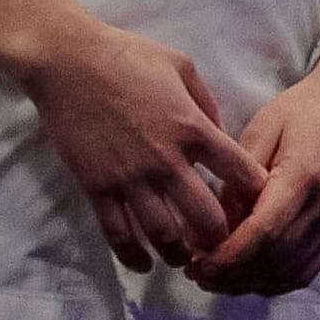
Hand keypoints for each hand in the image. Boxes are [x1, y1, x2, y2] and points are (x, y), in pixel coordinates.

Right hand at [15, 10, 264, 275]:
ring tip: (184, 257)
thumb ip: (207, 104)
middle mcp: (166, 161)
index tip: (254, 204)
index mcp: (193, 129)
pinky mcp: (96, 185)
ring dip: (180, 253)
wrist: (63, 59)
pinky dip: (133, 256)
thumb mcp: (181, 66)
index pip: (243, 176)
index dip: (257, 195)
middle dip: (221, 238)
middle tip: (220, 243)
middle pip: (208, 220)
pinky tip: (143, 264)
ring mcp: (129, 177)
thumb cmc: (124, 55)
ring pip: (164, 235)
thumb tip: (220, 135)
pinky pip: (117, 233)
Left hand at [187, 51, 319, 297]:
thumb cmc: (299, 113)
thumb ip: (239, 177)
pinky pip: (307, 269)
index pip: (263, 232)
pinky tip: (247, 279)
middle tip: (195, 275)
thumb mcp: (259, 132)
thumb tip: (218, 220)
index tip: (196, 262)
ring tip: (213, 280)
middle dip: (232, 274)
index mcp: (301, 180)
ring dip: (250, 283)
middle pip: (275, 259)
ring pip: (291, 271)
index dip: (229, 256)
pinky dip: (275, 281)